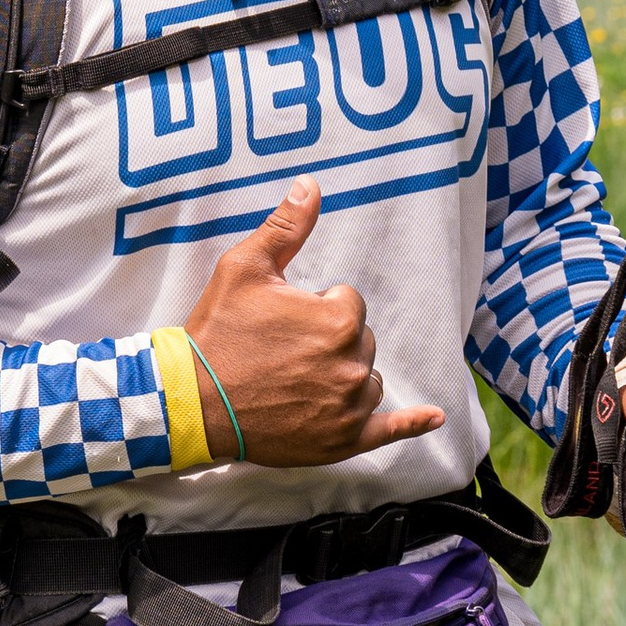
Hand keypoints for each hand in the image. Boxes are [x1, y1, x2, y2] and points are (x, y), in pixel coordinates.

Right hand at [183, 179, 446, 466]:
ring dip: (344, 375)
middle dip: (329, 341)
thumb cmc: (218, 332)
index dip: (314, 308)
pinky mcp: (343, 440)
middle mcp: (353, 364)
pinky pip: (389, 429)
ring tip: (298, 380)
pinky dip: (412, 423)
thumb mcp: (245, 268)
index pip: (348, 302)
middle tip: (282, 352)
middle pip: (359, 340)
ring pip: (366, 378)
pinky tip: (433, 417)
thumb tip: (311, 185)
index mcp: (339, 319)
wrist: (192, 400)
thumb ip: (286, 227)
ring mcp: (350, 407)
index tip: (282, 322)